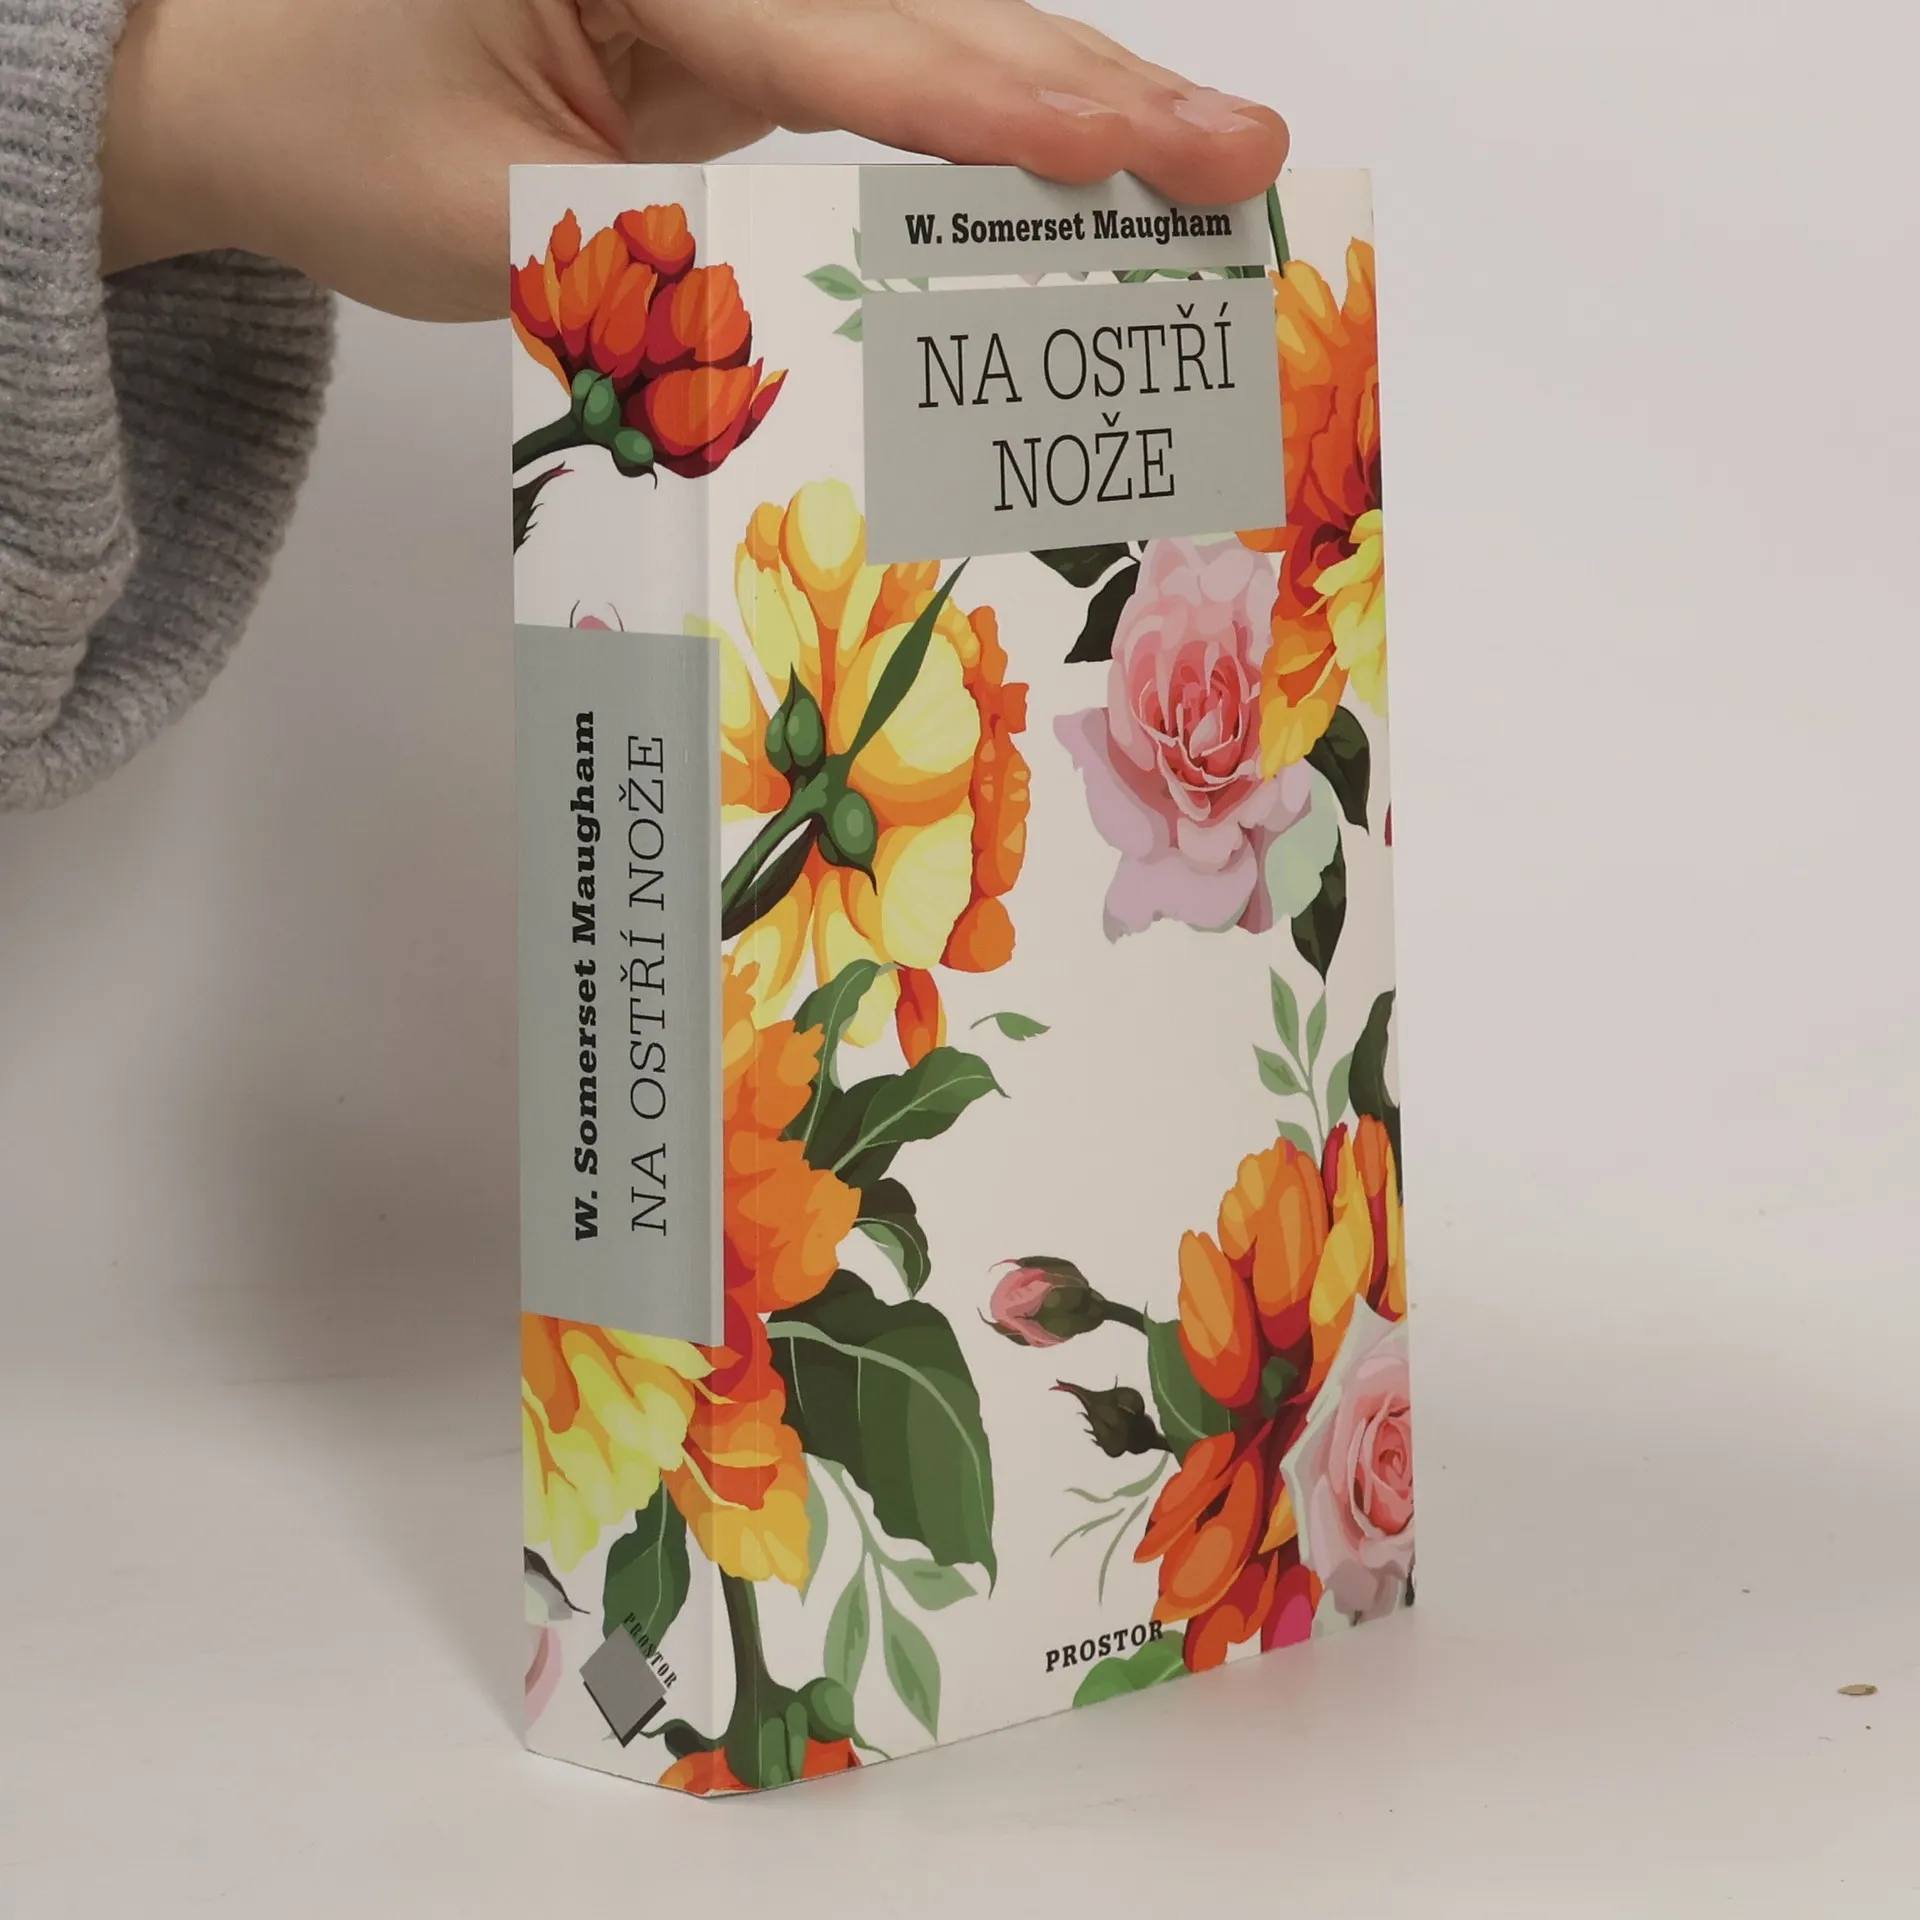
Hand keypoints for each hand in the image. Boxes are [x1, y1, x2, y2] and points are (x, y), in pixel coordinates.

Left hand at [100, 0, 1287, 321]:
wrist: (239, 70)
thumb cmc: (330, 131)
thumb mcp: (489, 231)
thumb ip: (667, 273)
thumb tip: (839, 329)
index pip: (840, 34)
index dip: (992, 108)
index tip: (1131, 152)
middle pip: (925, 2)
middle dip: (1086, 87)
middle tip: (1245, 151)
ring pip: (926, 23)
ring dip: (1065, 96)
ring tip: (1205, 159)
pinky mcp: (733, 22)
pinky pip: (883, 68)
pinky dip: (982, 124)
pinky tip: (1079, 162)